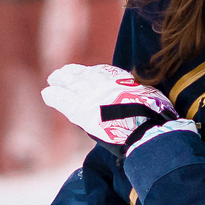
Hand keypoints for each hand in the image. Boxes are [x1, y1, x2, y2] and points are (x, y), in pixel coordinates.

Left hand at [39, 65, 197, 148]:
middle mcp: (106, 84)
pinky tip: (47, 93)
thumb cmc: (157, 121)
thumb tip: (150, 106)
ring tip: (52, 80)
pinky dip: (55, 96)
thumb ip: (143, 99)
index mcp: (123, 81)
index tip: (85, 72)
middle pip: (85, 77)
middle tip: (60, 73)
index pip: (102, 74)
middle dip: (73, 75)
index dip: (91, 73)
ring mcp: (93, 96)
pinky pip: (65, 101)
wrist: (148, 132)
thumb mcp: (153, 102)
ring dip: (61, 83)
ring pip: (73, 86)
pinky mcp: (83, 111)